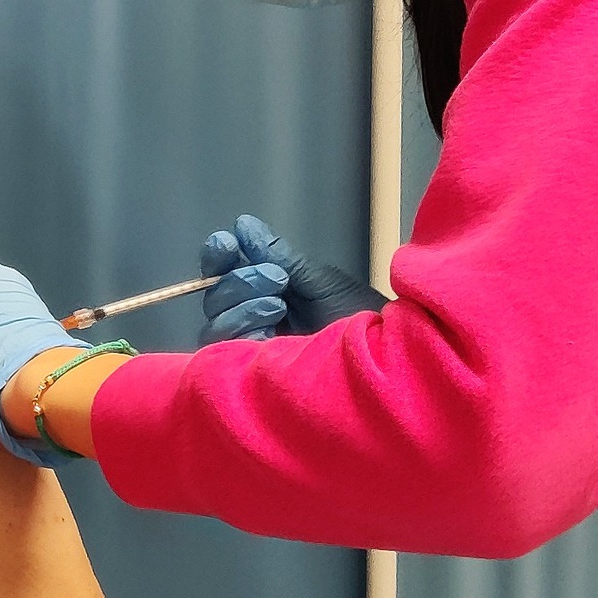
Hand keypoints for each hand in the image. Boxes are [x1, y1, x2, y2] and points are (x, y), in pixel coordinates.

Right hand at [200, 215, 384, 342]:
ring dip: (241, 307)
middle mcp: (252, 316)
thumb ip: (279, 256)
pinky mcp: (253, 372)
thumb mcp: (320, 281)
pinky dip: (243, 332)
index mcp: (266, 290)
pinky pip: (224, 351)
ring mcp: (251, 346)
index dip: (218, 255)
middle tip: (278, 279)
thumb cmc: (357, 317)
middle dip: (240, 280)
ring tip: (279, 305)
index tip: (227, 245)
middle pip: (215, 295)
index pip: (224, 270)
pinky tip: (270, 330)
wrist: (382, 356)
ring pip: (215, 323)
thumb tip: (243, 225)